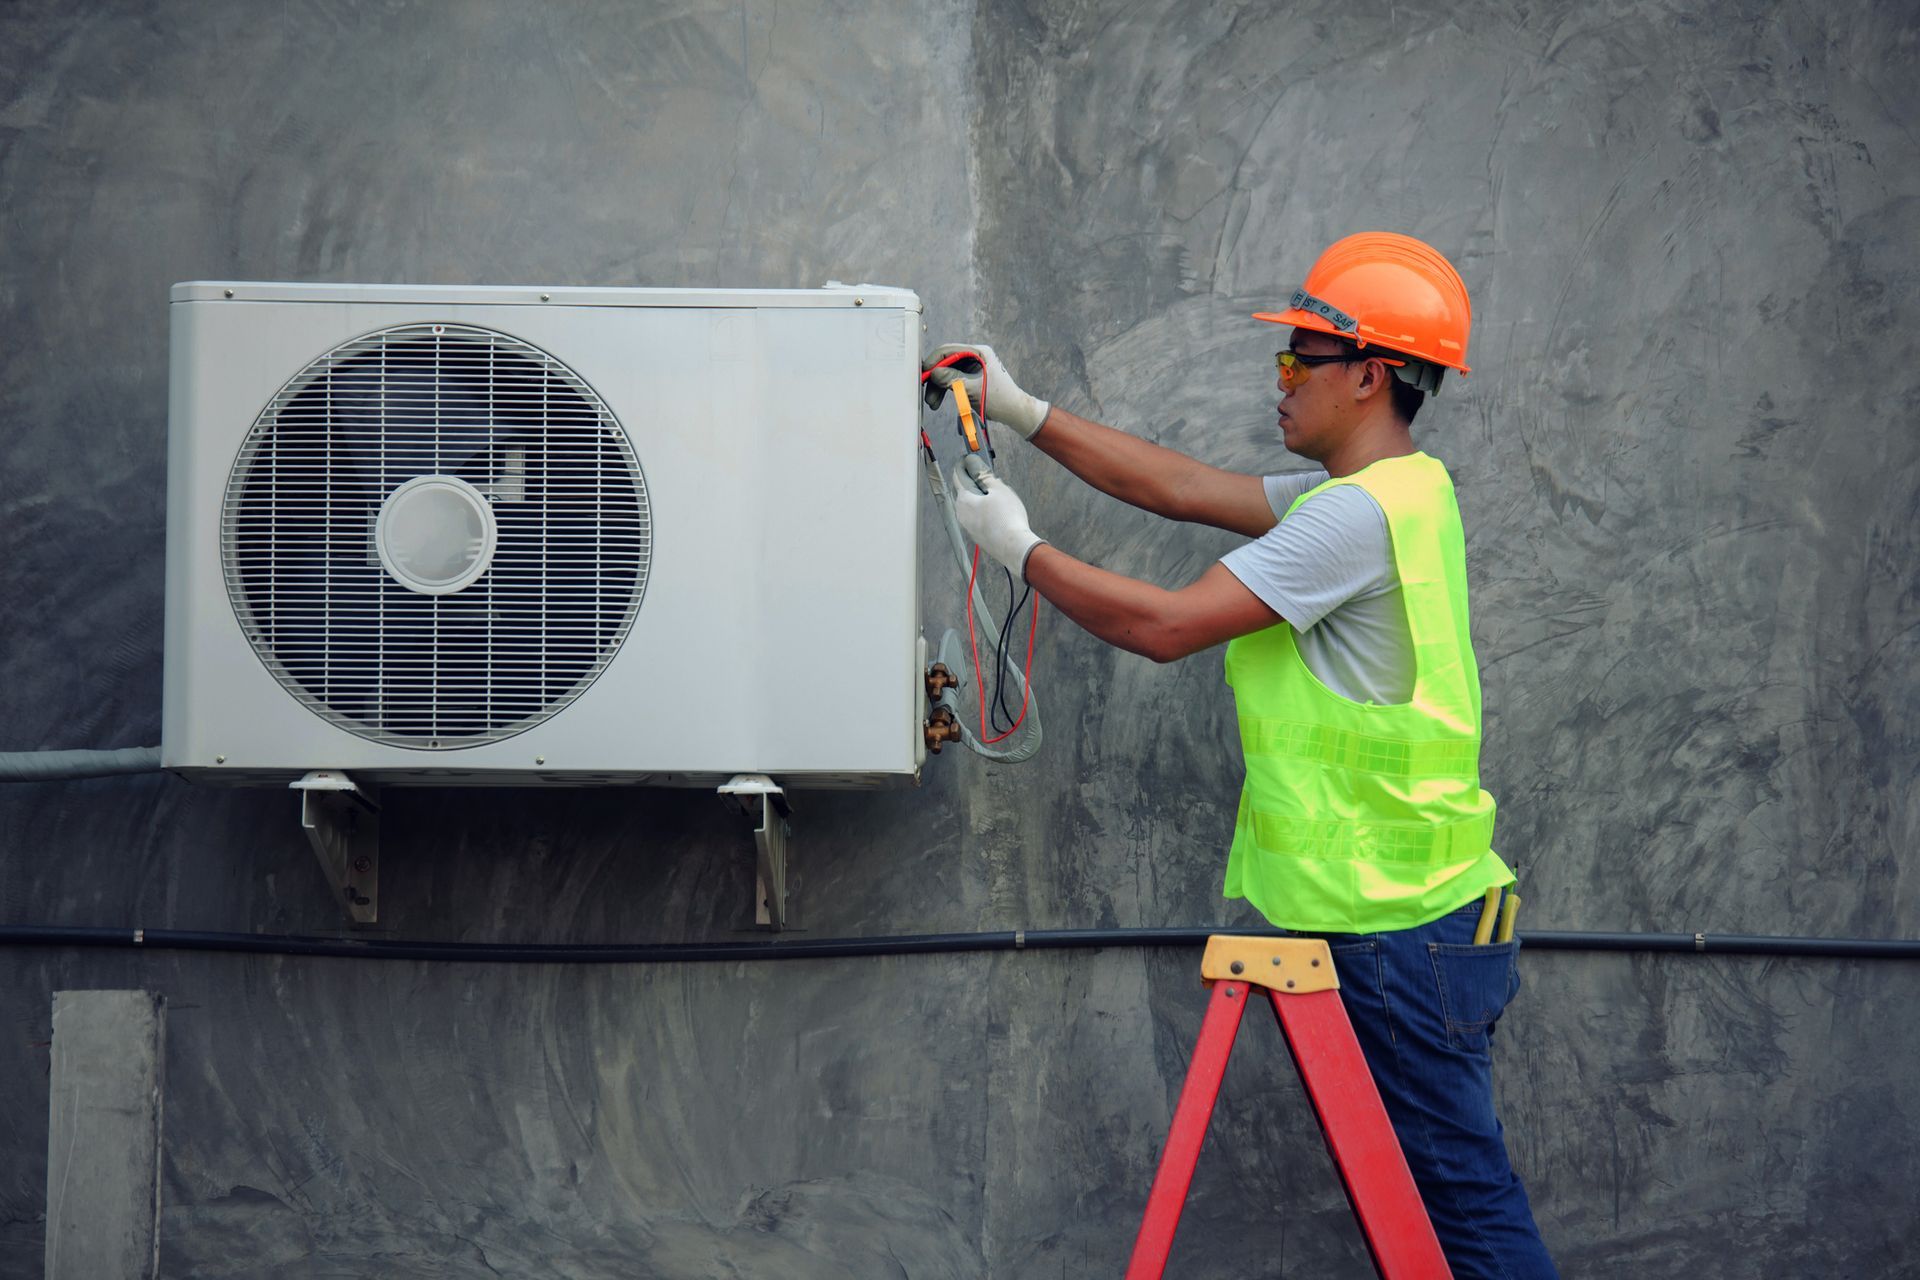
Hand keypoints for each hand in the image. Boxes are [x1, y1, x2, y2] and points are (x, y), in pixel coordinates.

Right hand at [922, 342, 1051, 440]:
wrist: (1013, 411)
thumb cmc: (1000, 399)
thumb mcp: (972, 388)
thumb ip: (952, 379)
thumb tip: (934, 374)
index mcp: (978, 352)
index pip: (949, 350)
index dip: (934, 362)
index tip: (924, 374)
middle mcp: (974, 356)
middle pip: (946, 362)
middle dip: (935, 378)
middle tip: (927, 393)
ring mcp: (972, 367)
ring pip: (947, 373)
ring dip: (938, 387)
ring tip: (932, 403)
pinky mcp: (970, 377)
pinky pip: (952, 380)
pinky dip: (945, 390)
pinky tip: (939, 400)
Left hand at [952, 464, 1045, 577]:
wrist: (1014, 546)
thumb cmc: (1007, 517)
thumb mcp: (999, 490)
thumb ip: (986, 477)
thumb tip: (976, 468)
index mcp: (964, 500)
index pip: (958, 477)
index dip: (963, 466)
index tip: (967, 460)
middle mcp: (961, 515)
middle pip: (963, 493)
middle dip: (973, 484)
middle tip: (987, 478)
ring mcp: (968, 528)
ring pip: (970, 507)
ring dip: (979, 500)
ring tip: (996, 497)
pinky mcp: (977, 537)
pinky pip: (977, 519)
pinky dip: (984, 512)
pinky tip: (998, 513)